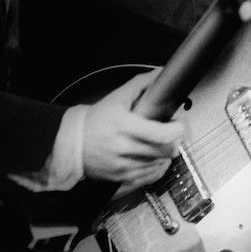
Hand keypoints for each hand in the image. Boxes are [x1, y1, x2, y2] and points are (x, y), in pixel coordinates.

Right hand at [81, 70, 185, 188]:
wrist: (72, 144)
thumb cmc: (95, 121)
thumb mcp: (116, 98)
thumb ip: (140, 85)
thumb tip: (160, 73)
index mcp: (124, 126)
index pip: (161, 134)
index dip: (177, 129)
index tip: (179, 123)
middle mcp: (124, 148)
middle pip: (165, 150)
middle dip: (175, 140)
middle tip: (172, 132)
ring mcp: (123, 165)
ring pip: (160, 164)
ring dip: (165, 153)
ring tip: (160, 143)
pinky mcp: (122, 178)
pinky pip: (151, 176)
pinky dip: (157, 167)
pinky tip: (154, 158)